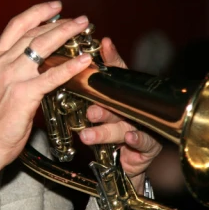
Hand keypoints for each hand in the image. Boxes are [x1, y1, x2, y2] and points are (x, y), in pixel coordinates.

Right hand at [0, 1, 91, 174]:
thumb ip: (10, 73)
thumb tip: (31, 66)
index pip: (16, 26)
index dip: (37, 13)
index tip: (54, 7)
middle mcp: (1, 64)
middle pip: (33, 32)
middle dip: (58, 21)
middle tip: (78, 19)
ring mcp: (12, 78)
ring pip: (42, 46)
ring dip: (66, 34)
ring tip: (82, 28)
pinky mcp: (24, 95)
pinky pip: (52, 76)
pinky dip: (71, 66)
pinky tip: (84, 61)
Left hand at [78, 37, 160, 192]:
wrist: (120, 166)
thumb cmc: (105, 132)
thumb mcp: (91, 110)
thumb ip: (81, 92)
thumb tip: (60, 70)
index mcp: (117, 96)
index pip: (114, 73)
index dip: (110, 58)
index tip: (104, 44)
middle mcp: (131, 107)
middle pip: (118, 101)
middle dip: (102, 105)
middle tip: (89, 109)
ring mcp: (140, 125)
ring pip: (123, 124)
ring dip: (105, 129)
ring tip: (86, 135)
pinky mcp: (148, 145)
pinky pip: (144, 141)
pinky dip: (137, 139)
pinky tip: (129, 138)